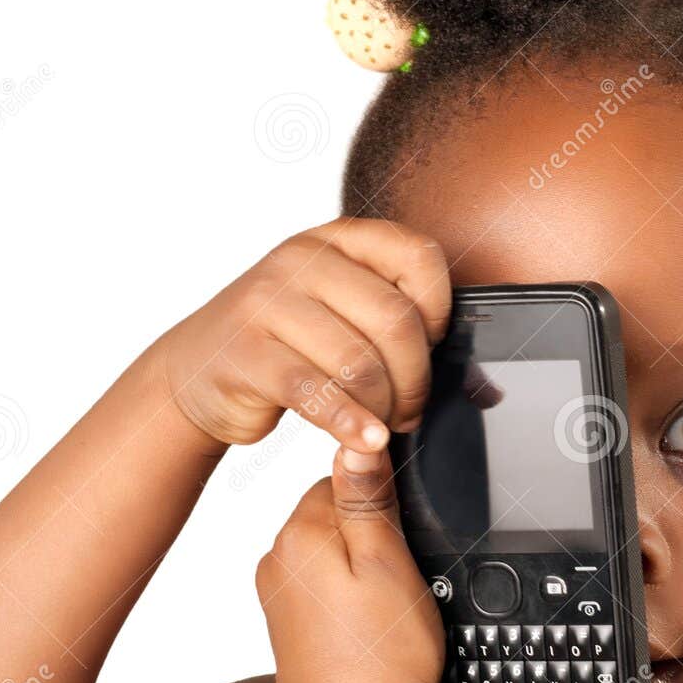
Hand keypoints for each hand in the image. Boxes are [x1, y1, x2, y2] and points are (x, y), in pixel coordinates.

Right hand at [158, 218, 450, 454]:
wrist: (196, 373)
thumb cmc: (285, 347)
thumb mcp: (341, 319)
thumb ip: (403, 334)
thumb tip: (486, 386)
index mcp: (338, 240)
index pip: (419, 258)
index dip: (440, 313)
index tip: (432, 350)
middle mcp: (302, 259)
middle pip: (395, 320)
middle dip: (415, 378)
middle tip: (410, 410)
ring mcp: (268, 302)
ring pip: (359, 361)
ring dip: (384, 407)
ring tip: (383, 426)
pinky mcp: (247, 353)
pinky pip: (315, 392)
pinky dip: (349, 424)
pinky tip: (365, 442)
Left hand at [255, 446, 445, 682]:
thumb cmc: (382, 659)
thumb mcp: (387, 563)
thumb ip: (367, 498)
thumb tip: (354, 439)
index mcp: (297, 535)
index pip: (341, 480)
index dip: (385, 503)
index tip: (408, 537)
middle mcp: (275, 564)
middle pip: (333, 519)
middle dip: (371, 540)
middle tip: (402, 585)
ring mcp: (277, 602)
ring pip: (330, 560)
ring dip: (361, 576)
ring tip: (388, 617)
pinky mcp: (288, 634)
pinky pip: (323, 597)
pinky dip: (350, 607)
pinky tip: (371, 637)